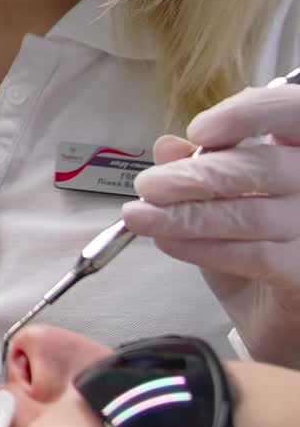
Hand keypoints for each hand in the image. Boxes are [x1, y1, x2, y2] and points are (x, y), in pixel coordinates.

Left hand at [122, 82, 299, 365]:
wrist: (274, 313)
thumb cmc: (251, 241)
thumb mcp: (220, 197)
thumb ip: (198, 166)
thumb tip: (168, 146)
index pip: (291, 113)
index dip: (248, 115)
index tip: (200, 130)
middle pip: (262, 168)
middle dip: (194, 176)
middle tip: (148, 186)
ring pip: (248, 213)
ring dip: (185, 215)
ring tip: (140, 215)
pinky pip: (251, 254)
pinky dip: (201, 246)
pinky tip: (167, 241)